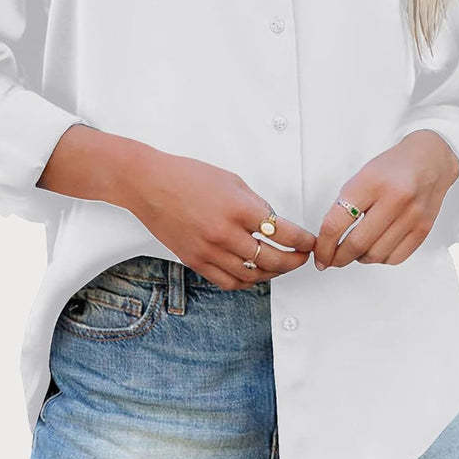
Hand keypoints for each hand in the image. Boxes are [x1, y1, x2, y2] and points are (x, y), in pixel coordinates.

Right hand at [124, 148, 315, 290]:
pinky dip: (246, 282)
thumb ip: (255, 205)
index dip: (303, 241)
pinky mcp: (195, 261)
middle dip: (294, 261)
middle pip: (273, 259)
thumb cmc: (187, 176)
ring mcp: (209, 250)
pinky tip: (254, 274)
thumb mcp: (232, 181)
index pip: (284, 232)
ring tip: (280, 266)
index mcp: (239, 208)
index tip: (310, 242)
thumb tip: (274, 224)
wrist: (149, 185)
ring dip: (272, 273)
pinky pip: (228, 281)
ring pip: (252, 275)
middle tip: (301, 257)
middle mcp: (226, 233)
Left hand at [313, 130, 458, 269]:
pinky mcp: (423, 228)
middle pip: (356, 244)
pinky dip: (380, 259)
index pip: (336, 223)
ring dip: (359, 258)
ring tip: (355, 251)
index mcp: (370, 183)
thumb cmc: (392, 168)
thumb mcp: (362, 176)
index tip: (319, 255)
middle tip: (331, 260)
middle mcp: (393, 199)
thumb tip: (328, 239)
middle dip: (338, 258)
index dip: (323, 246)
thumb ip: (345, 205)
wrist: (429, 160)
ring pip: (375, 255)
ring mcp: (411, 216)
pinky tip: (375, 249)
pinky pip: (395, 258)